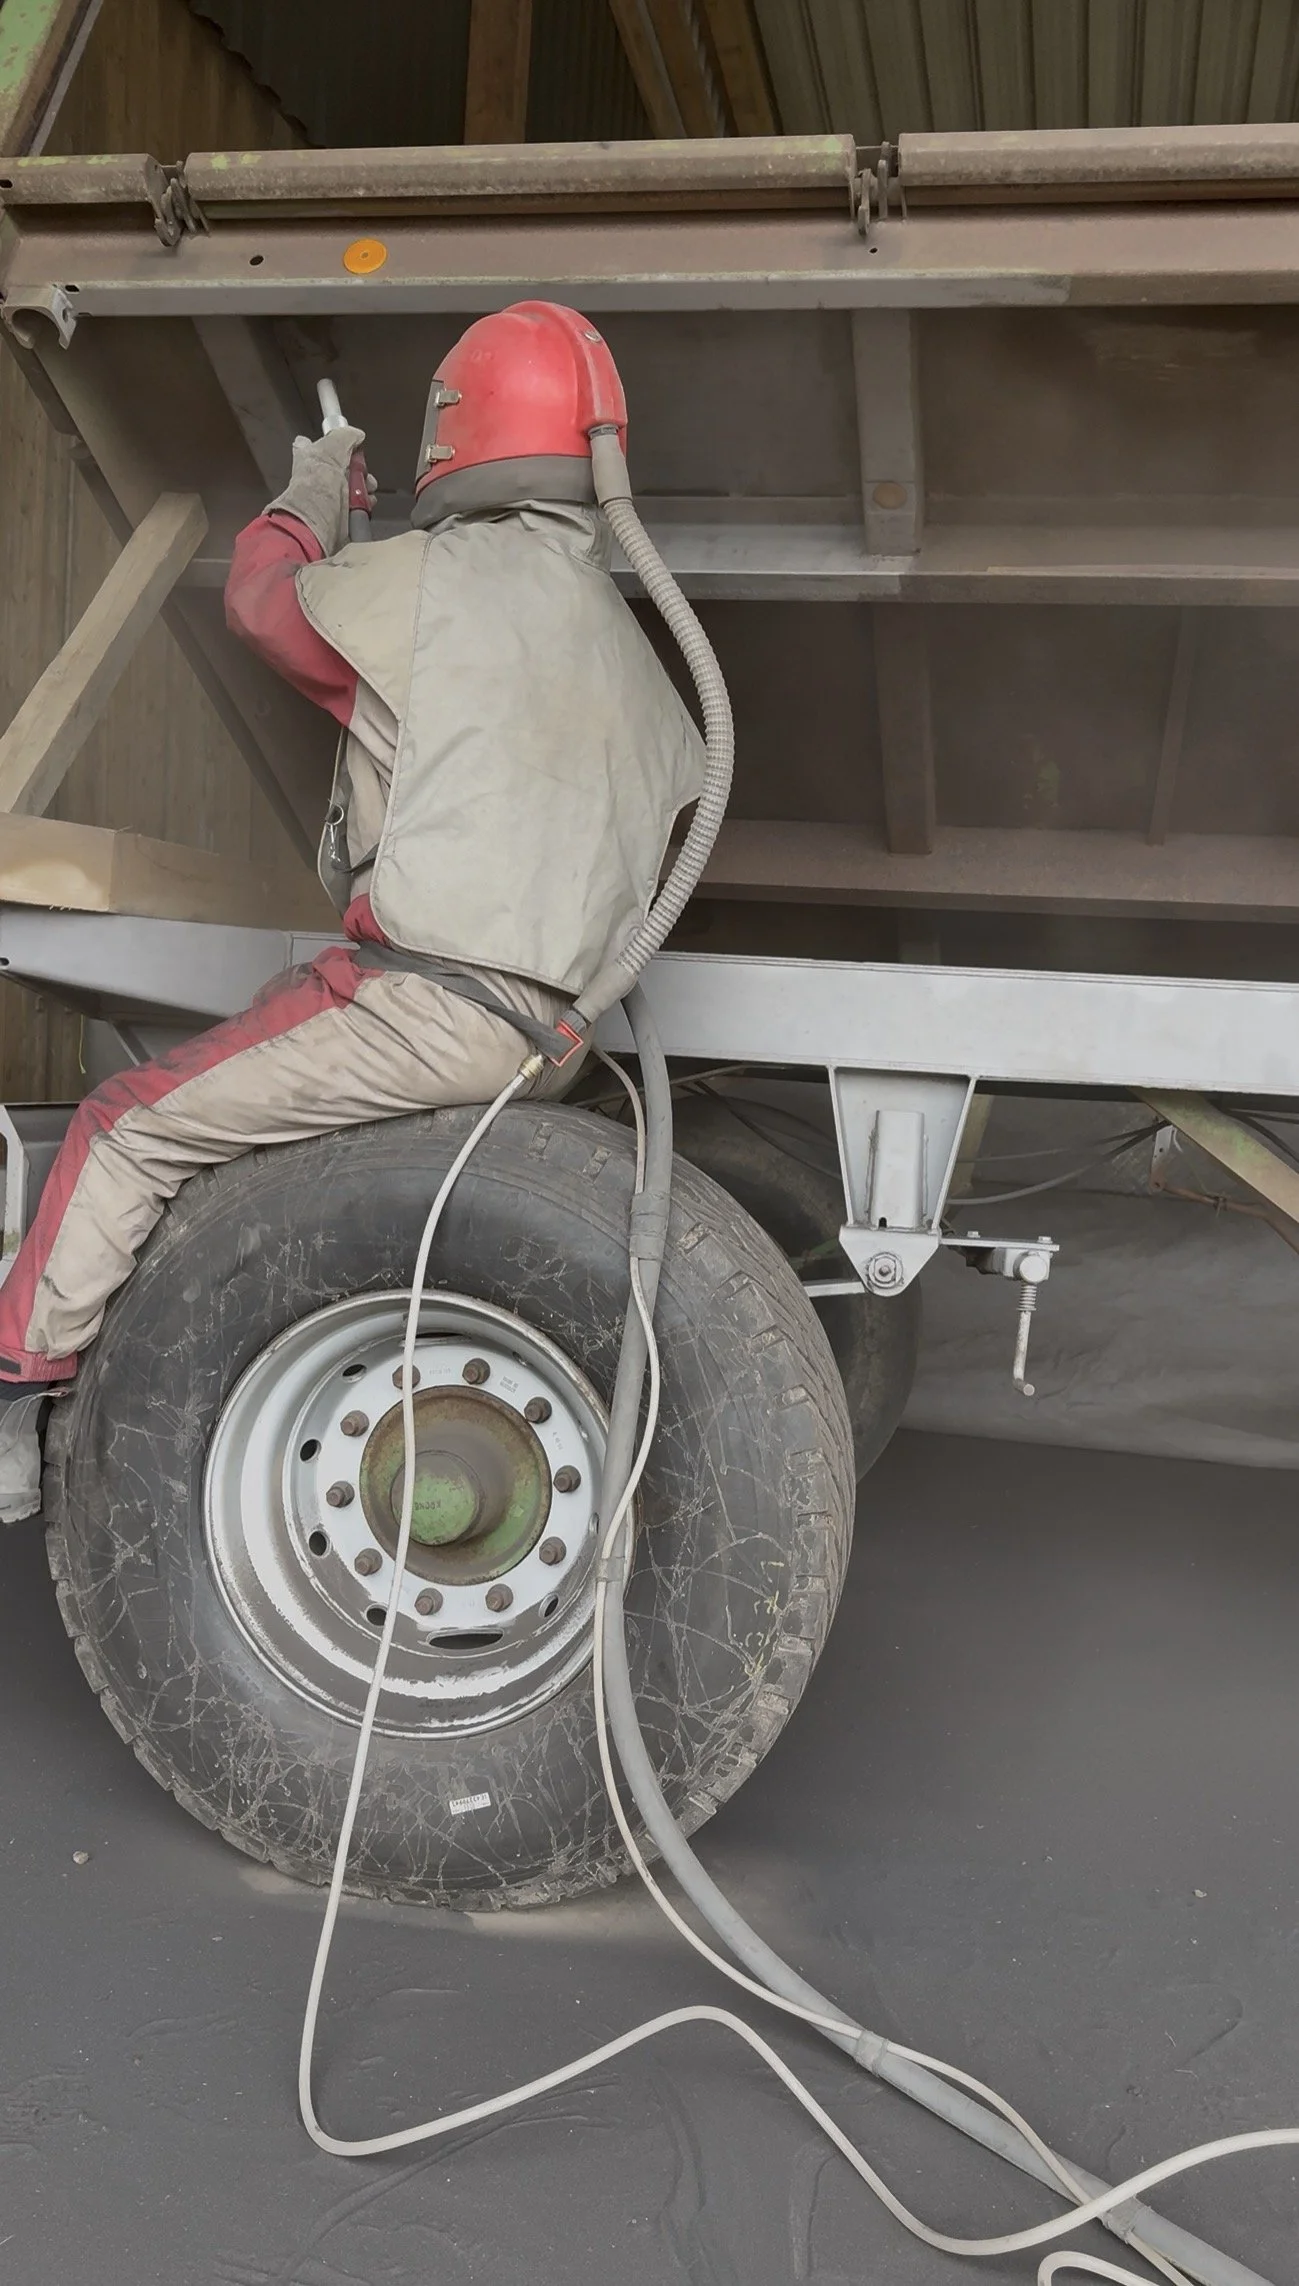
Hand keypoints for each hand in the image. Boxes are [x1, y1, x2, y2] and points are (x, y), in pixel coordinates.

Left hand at [267, 424, 366, 553]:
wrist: (318, 523)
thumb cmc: (319, 483)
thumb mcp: (331, 449)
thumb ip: (344, 437)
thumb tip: (358, 435)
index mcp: (308, 458)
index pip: (312, 444)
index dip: (329, 442)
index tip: (346, 445)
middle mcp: (316, 477)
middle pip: (343, 465)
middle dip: (359, 467)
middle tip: (365, 472)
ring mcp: (329, 497)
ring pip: (353, 485)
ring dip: (365, 485)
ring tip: (369, 488)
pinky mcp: (340, 515)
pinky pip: (357, 504)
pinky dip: (366, 502)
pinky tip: (369, 501)